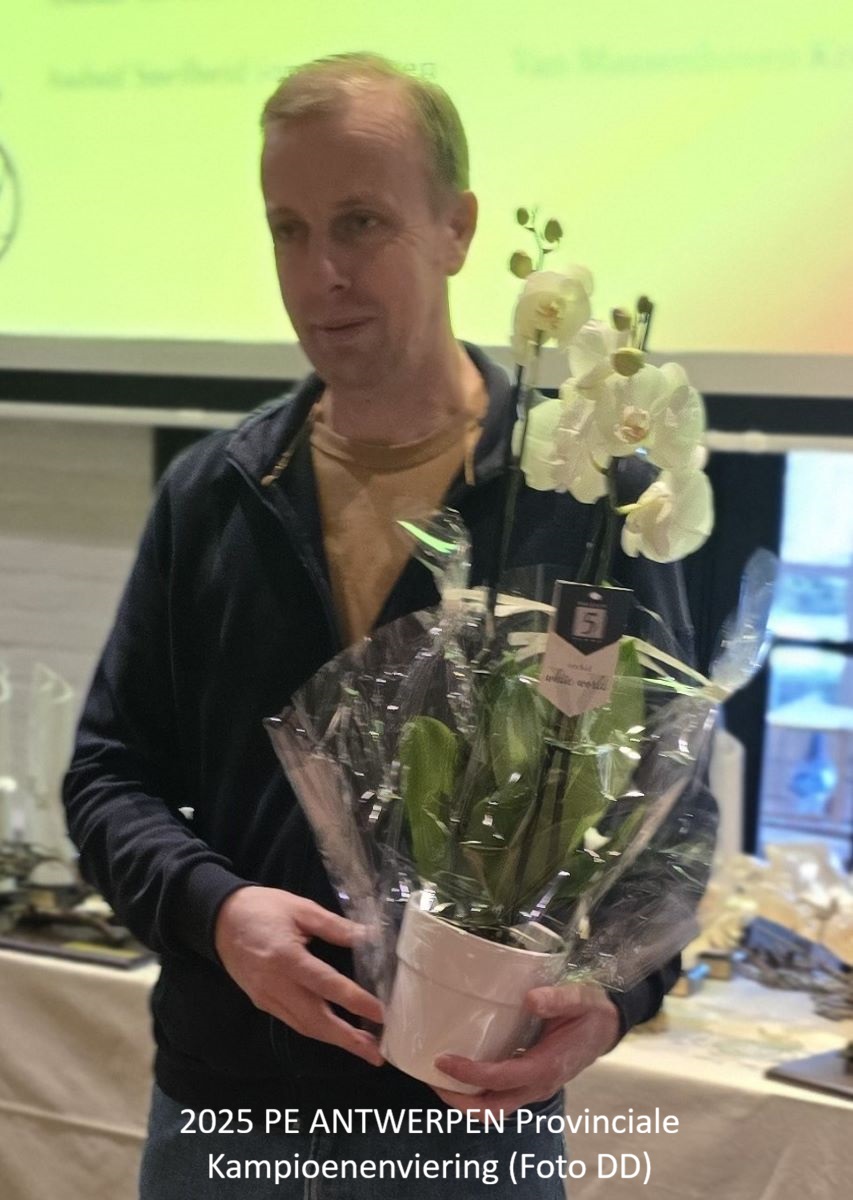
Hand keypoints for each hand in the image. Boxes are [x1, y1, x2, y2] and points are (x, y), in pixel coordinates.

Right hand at [214, 885, 384, 1066]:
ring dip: (335, 1040)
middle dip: (348, 1039)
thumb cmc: (262, 908)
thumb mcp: (301, 908)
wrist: (219, 919)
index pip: (327, 985)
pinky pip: (293, 1022)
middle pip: (316, 1020)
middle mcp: (276, 985)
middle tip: (377, 1053)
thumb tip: (369, 936)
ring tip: (363, 1048)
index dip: (356, 1001)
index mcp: (287, 958)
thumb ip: (335, 926)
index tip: (381, 1014)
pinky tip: (335, 1032)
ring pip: (305, 1027)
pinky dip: (317, 1030)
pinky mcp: (263, 1002)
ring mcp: (267, 998)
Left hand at [432, 982, 619, 1117]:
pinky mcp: (532, 1082)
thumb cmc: (591, 1011)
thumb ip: (557, 999)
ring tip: (440, 1077)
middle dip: (459, 1101)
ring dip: (467, 1100)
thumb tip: (530, 999)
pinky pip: (502, 1096)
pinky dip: (479, 1090)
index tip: (442, 1060)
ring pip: (496, 1108)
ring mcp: (535, 1087)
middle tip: (432, 1078)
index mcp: (546, 1066)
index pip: (500, 1078)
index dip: (469, 1074)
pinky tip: (465, 1069)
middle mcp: (538, 1084)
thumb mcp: (579, 999)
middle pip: (492, 1109)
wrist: (608, 1026)